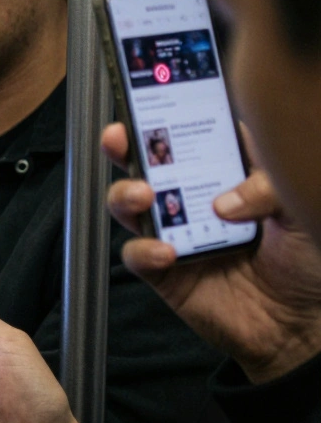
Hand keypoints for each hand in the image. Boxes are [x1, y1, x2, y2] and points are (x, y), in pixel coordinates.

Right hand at [103, 122, 320, 383]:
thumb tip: (223, 200)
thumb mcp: (303, 206)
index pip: (195, 132)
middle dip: (125, 144)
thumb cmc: (309, 262)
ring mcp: (175, 232)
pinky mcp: (163, 270)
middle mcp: (196, 197)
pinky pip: (137, 254)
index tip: (154, 95)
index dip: (173, 112)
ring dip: (126, 193)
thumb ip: (269, 185)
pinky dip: (144, 250)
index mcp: (229, 173)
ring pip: (130, 202)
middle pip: (149, 161)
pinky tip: (166, 252)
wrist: (301, 327)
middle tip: (120, 136)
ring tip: (143, 195)